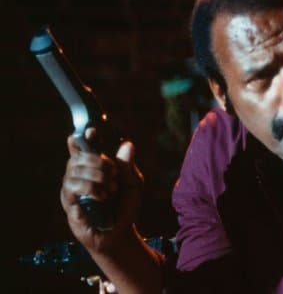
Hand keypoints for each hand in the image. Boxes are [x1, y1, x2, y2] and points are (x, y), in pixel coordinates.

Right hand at [61, 128, 142, 252]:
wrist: (121, 232)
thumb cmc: (124, 206)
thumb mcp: (132, 183)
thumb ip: (128, 165)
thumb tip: (127, 144)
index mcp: (92, 168)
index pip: (80, 148)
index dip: (82, 138)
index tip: (92, 131)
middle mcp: (78, 177)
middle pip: (75, 157)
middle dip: (97, 161)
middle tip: (114, 172)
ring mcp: (71, 191)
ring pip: (72, 172)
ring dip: (96, 176)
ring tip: (112, 188)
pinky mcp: (69, 206)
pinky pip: (72, 190)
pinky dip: (90, 189)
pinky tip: (103, 196)